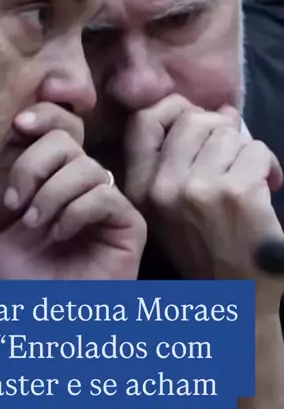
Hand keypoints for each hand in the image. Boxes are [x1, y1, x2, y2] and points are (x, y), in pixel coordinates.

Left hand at [0, 103, 145, 279]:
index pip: (54, 126)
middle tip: (13, 202)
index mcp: (51, 176)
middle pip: (68, 138)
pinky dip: (76, 211)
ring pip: (85, 167)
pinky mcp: (128, 223)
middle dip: (33, 164)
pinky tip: (61, 234)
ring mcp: (106, 200)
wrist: (49, 321)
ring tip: (34, 225)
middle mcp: (81, 182)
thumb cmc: (18, 282)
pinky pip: (104, 196)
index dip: (40, 116)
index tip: (15, 127)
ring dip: (51, 195)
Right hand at [123, 95, 283, 302]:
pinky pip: (256, 151)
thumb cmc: (207, 250)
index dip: (173, 108)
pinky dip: (268, 166)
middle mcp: (163, 187)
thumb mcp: (171, 208)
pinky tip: (267, 188)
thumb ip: (182, 158)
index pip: (143, 122)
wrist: (238, 299)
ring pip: (228, 134)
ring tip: (248, 179)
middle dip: (221, 131)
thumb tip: (221, 111)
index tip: (198, 119)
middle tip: (233, 157)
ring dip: (246, 152)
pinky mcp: (237, 193)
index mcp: (140, 189)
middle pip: (194, 120)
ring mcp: (199, 190)